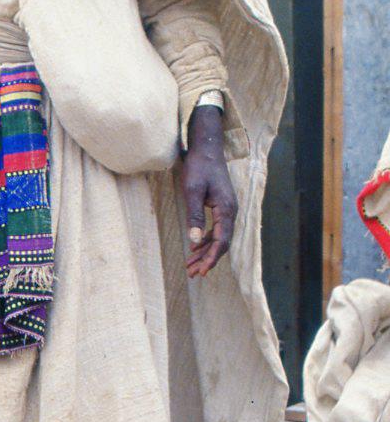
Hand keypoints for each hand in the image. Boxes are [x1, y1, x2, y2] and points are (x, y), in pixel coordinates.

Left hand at [182, 105, 236, 278]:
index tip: (202, 271)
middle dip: (207, 259)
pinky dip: (205, 240)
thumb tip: (194, 240)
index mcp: (227, 209)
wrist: (207, 148)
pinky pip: (216, 229)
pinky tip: (194, 248)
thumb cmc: (199, 166)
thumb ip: (194, 215)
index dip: (212, 258)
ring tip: (190, 266)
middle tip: (193, 274)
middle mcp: (231, 211)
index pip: (222, 241)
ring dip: (205, 252)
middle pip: (222, 243)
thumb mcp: (192, 191)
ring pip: (218, 237)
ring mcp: (227, 209)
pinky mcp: (221, 206)